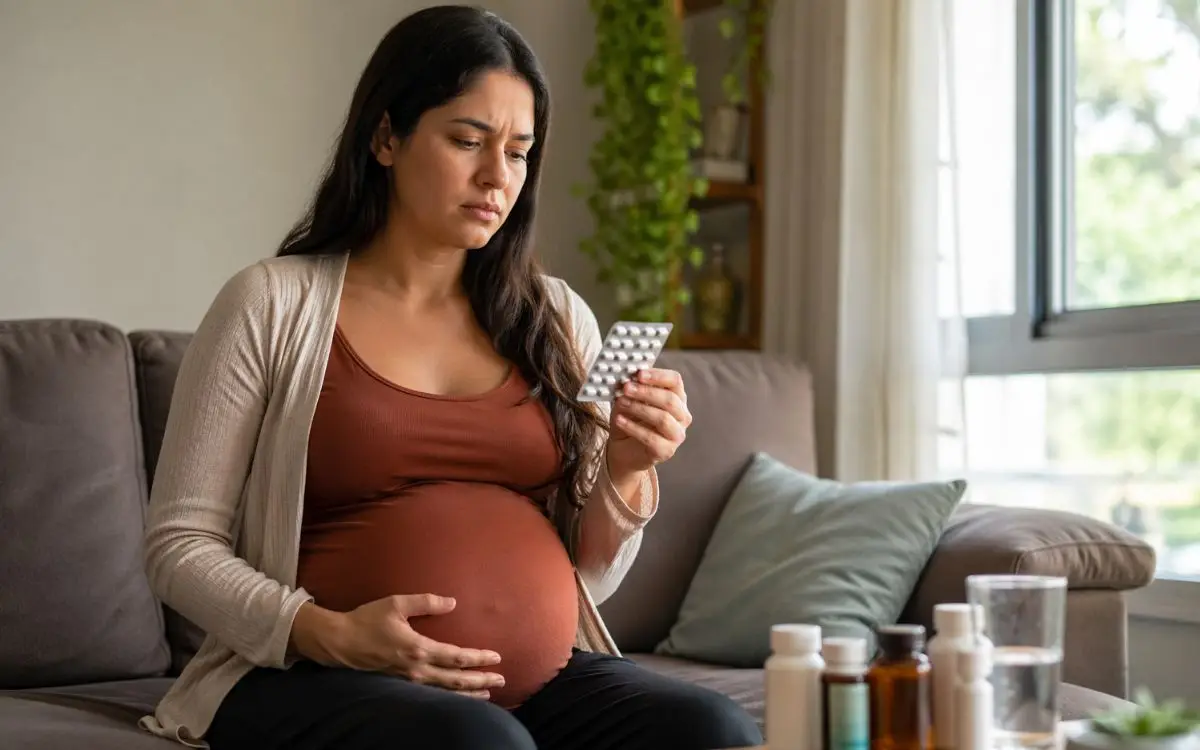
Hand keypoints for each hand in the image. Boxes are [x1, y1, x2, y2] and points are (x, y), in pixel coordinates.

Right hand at [291, 595, 504, 699]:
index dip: (478, 658)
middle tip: (501, 681)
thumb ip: (426, 602)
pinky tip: (458, 696)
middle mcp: (416, 669)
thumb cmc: (367, 620)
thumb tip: (452, 602)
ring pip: (445, 692)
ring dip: (468, 693)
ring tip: (487, 694)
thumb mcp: (396, 604)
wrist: (339, 642)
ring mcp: (408, 680)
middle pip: (456, 680)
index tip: (496, 657)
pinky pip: (431, 694)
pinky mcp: (401, 684)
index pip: (456, 656)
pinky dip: (449, 696)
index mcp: (418, 648)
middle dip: (480, 681)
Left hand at [606, 367, 691, 477]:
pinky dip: (633, 427)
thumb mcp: (629, 401)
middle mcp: (681, 416)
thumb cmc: (630, 421)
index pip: (675, 381)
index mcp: (677, 398)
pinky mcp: (666, 451)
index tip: (639, 373)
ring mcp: (676, 435)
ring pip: (663, 418)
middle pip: (670, 400)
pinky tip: (620, 420)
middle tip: (626, 387)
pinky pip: (651, 438)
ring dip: (639, 408)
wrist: (625, 450)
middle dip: (646, 392)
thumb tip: (626, 380)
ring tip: (621, 403)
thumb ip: (631, 390)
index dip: (658, 376)